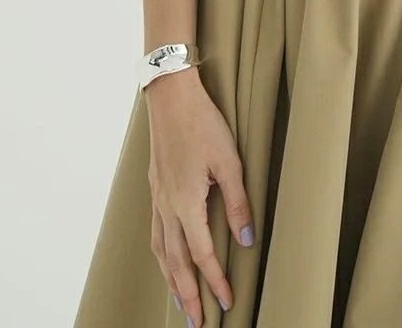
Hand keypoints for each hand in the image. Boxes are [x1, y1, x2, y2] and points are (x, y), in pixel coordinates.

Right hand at [145, 68, 253, 326]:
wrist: (170, 97)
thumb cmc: (203, 123)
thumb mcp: (229, 161)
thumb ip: (238, 203)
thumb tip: (246, 240)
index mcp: (186, 203)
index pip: (202, 254)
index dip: (215, 281)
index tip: (227, 302)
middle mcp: (167, 207)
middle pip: (175, 263)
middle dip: (187, 295)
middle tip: (197, 323)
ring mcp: (157, 198)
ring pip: (161, 251)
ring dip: (171, 281)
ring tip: (180, 302)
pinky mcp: (155, 188)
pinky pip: (156, 233)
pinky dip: (161, 256)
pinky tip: (166, 260)